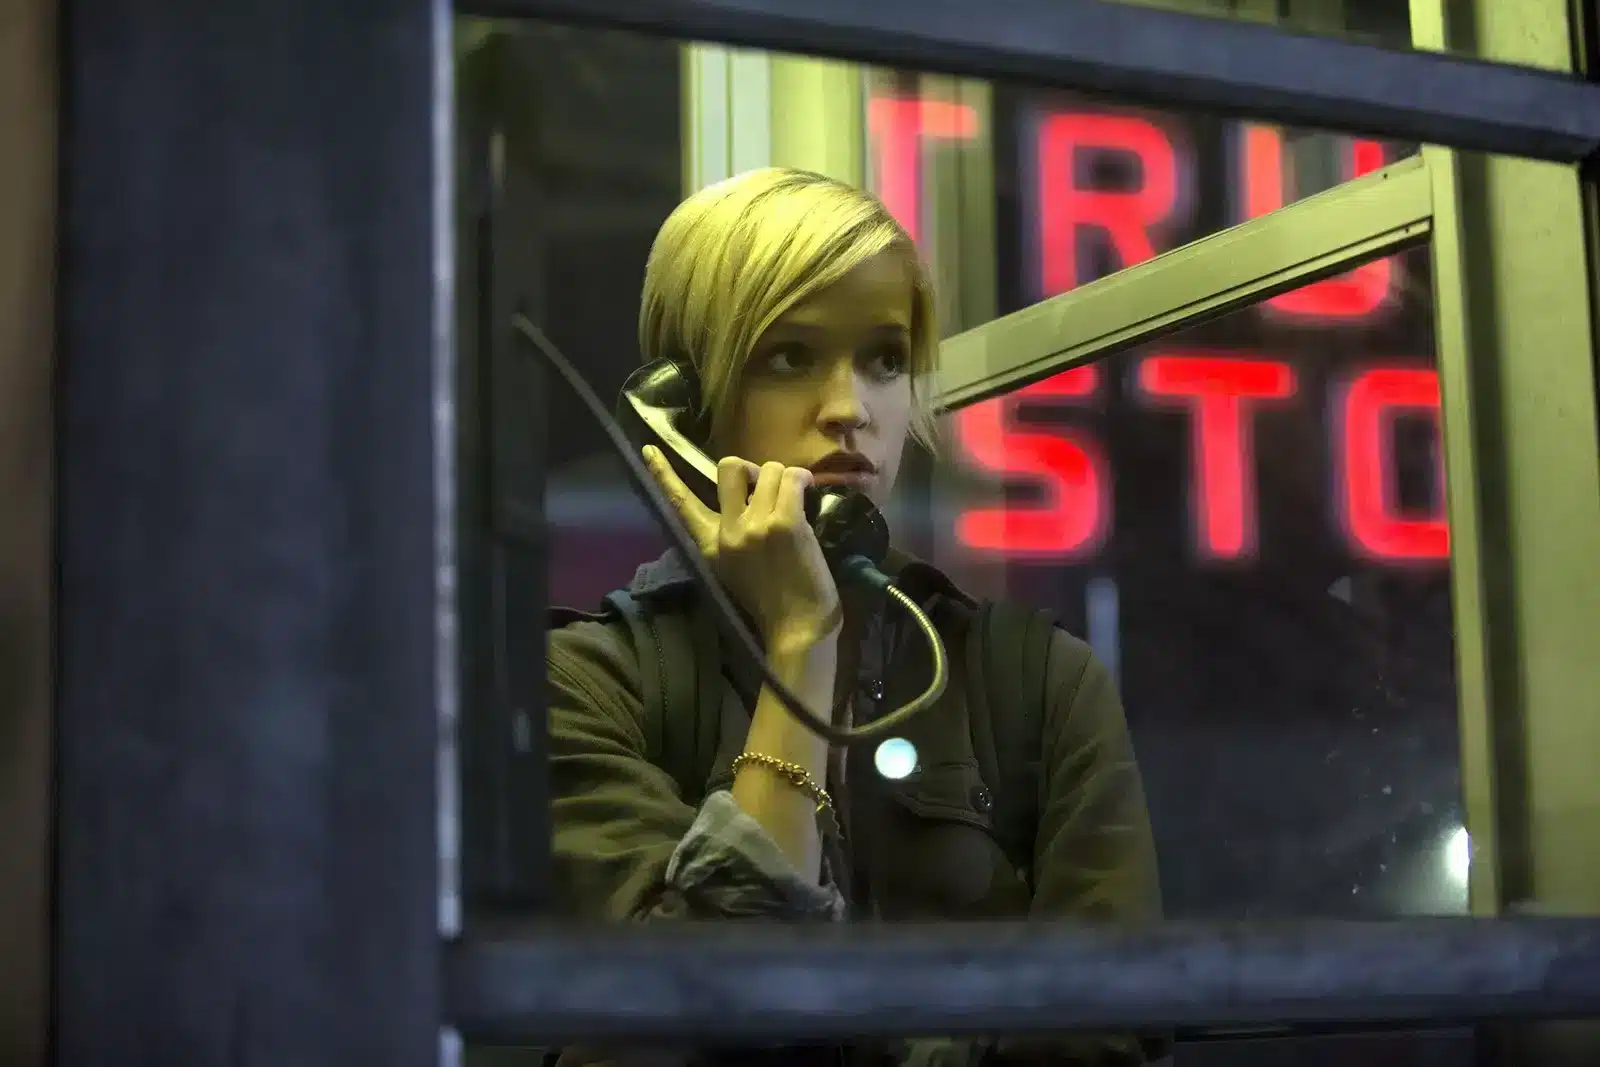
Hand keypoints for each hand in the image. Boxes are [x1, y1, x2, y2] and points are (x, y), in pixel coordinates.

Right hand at [643, 445, 840, 651]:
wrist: (797, 629)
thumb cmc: (771, 601)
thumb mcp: (733, 569)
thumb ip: (731, 535)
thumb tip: (747, 498)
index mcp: (709, 544)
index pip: (679, 503)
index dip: (663, 474)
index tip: (649, 451)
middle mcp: (727, 532)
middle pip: (729, 468)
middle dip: (752, 469)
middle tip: (768, 488)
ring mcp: (755, 526)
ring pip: (769, 469)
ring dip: (785, 478)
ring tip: (795, 500)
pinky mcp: (785, 524)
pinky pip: (792, 479)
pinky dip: (802, 480)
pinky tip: (807, 492)